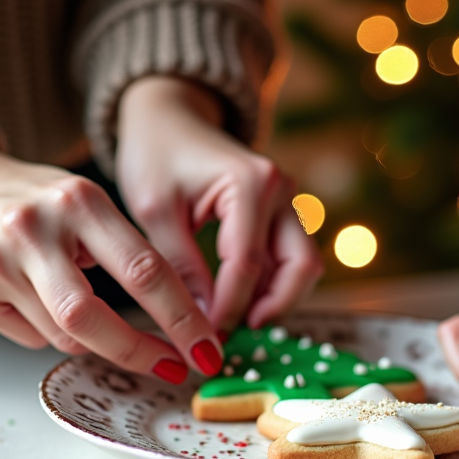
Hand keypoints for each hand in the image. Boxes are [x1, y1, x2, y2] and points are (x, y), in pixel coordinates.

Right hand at [0, 132, 222, 381]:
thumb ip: (128, 253)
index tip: (205, 349)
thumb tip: (183, 323)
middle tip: (173, 368)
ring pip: (65, 336)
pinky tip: (44, 304)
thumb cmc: (43, 204)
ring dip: (96, 343)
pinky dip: (54, 334)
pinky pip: (33, 339)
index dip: (182, 319)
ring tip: (98, 321)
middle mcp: (33, 229)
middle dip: (141, 352)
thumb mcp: (90, 206)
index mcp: (79, 201)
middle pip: (93, 317)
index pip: (145, 271)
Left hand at [115, 76, 323, 333]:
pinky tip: (238, 303)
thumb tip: (199, 326)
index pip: (247, 265)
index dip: (228, 309)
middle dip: (271, 309)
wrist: (168, 118)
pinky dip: (270, 286)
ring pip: (303, 267)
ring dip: (275, 300)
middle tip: (233, 336)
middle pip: (300, 267)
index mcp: (249, 183)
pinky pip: (290, 259)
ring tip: (234, 323)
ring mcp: (288, 200)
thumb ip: (179, 269)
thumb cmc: (155, 154)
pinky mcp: (283, 213)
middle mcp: (281, 190)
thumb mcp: (154, 212)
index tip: (204, 340)